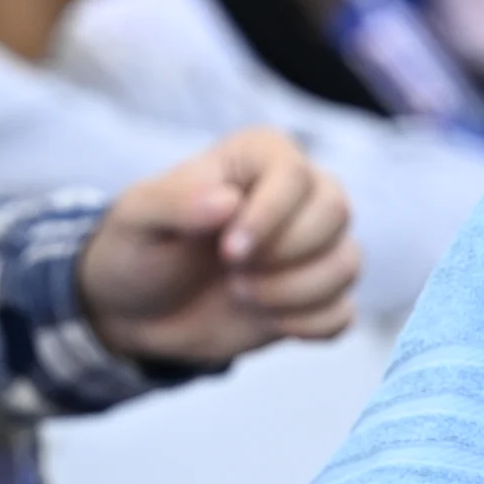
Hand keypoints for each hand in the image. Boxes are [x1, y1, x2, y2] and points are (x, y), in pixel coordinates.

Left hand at [76, 127, 358, 365]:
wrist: (136, 310)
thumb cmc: (137, 249)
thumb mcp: (137, 220)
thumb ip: (176, 201)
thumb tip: (227, 201)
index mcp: (257, 158)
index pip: (296, 175)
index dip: (269, 217)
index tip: (227, 252)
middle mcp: (296, 195)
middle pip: (336, 211)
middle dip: (285, 255)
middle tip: (232, 276)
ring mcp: (311, 249)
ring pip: (347, 263)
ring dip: (295, 292)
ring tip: (241, 296)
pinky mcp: (315, 297)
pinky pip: (343, 312)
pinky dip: (308, 325)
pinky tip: (266, 320)